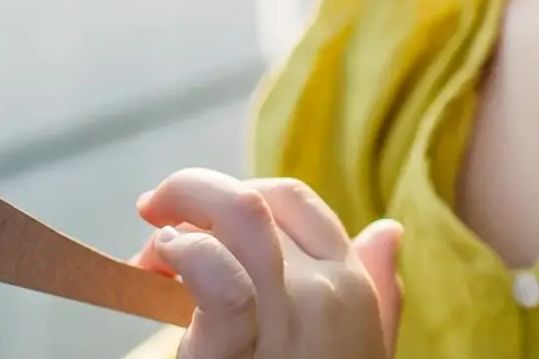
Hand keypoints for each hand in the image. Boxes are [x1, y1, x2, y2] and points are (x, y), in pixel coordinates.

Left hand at [130, 169, 402, 358]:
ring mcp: (288, 319)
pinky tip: (163, 260)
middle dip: (194, 202)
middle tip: (156, 231)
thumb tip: (387, 231)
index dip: (231, 194)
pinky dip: (185, 254)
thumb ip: (377, 295)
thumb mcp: (357, 353)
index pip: (290, 201)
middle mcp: (327, 293)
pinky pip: (218, 281)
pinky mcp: (235, 353)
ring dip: (181, 215)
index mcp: (352, 287)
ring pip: (241, 219)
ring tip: (152, 253)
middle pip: (254, 204)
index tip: (193, 219)